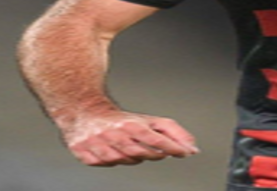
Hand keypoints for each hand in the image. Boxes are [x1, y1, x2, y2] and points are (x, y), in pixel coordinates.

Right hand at [59, 110, 199, 166]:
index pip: (157, 139)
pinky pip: (106, 164)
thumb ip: (173, 133)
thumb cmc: (124, 120)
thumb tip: (192, 148)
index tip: (185, 152)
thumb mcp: (150, 121)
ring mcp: (98, 144)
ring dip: (134, 158)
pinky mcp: (84, 152)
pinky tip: (116, 151)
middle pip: (142, 153)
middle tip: (157, 151)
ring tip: (133, 148)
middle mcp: (115, 133)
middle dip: (154, 154)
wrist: (87, 112)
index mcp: (132, 124)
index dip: (173, 148)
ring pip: (125, 161)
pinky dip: (114, 161)